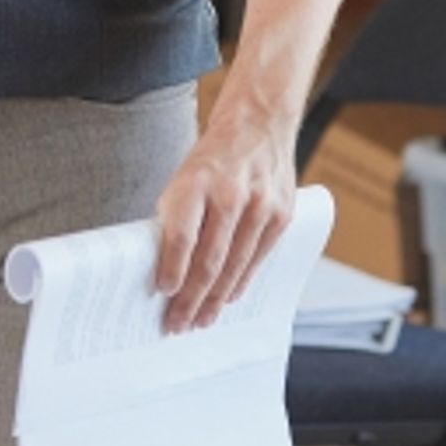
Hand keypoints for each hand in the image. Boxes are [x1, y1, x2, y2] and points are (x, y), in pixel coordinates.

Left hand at [154, 89, 296, 333]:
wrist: (258, 123)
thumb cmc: (213, 158)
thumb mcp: (184, 176)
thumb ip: (177, 217)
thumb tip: (162, 267)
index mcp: (197, 180)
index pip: (183, 233)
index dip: (172, 267)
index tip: (162, 293)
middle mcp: (231, 192)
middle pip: (210, 259)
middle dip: (191, 298)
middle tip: (177, 323)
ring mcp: (261, 204)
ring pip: (235, 265)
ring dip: (216, 300)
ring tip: (200, 320)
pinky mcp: (282, 214)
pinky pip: (258, 259)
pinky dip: (241, 283)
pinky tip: (228, 299)